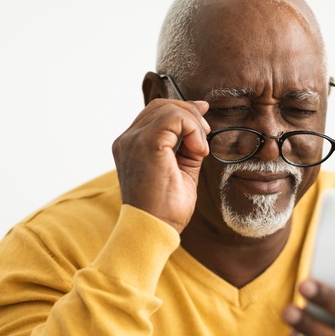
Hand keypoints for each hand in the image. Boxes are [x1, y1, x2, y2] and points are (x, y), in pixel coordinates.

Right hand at [112, 98, 209, 232]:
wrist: (154, 229)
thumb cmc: (165, 209)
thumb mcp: (182, 170)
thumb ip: (187, 147)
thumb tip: (200, 125)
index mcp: (132, 146)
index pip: (155, 113)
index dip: (182, 111)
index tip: (203, 121)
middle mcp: (128, 140)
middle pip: (161, 106)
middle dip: (190, 114)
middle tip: (206, 134)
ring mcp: (133, 140)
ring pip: (169, 109)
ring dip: (193, 124)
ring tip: (201, 149)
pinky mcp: (146, 144)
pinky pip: (174, 118)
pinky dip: (193, 129)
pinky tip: (198, 150)